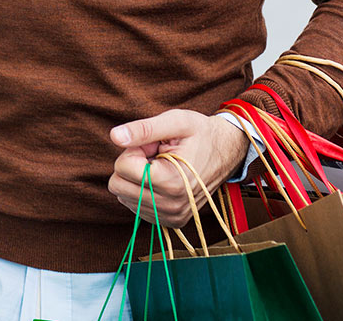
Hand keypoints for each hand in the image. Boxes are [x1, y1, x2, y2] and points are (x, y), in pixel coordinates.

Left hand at [106, 110, 249, 226]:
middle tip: (156, 155)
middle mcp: (172, 206)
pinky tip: (162, 179)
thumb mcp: (175, 121)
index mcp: (172, 182)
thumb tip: (114, 136)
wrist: (227, 152)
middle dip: (132, 165)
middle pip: (117, 185)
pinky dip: (142, 190)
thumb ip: (143, 129)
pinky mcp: (170, 221)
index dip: (135, 149)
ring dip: (137, 178)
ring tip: (162, 166)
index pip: (122, 167)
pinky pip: (134, 206)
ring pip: (123, 196)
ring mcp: (171, 216)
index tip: (155, 145)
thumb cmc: (201, 133)